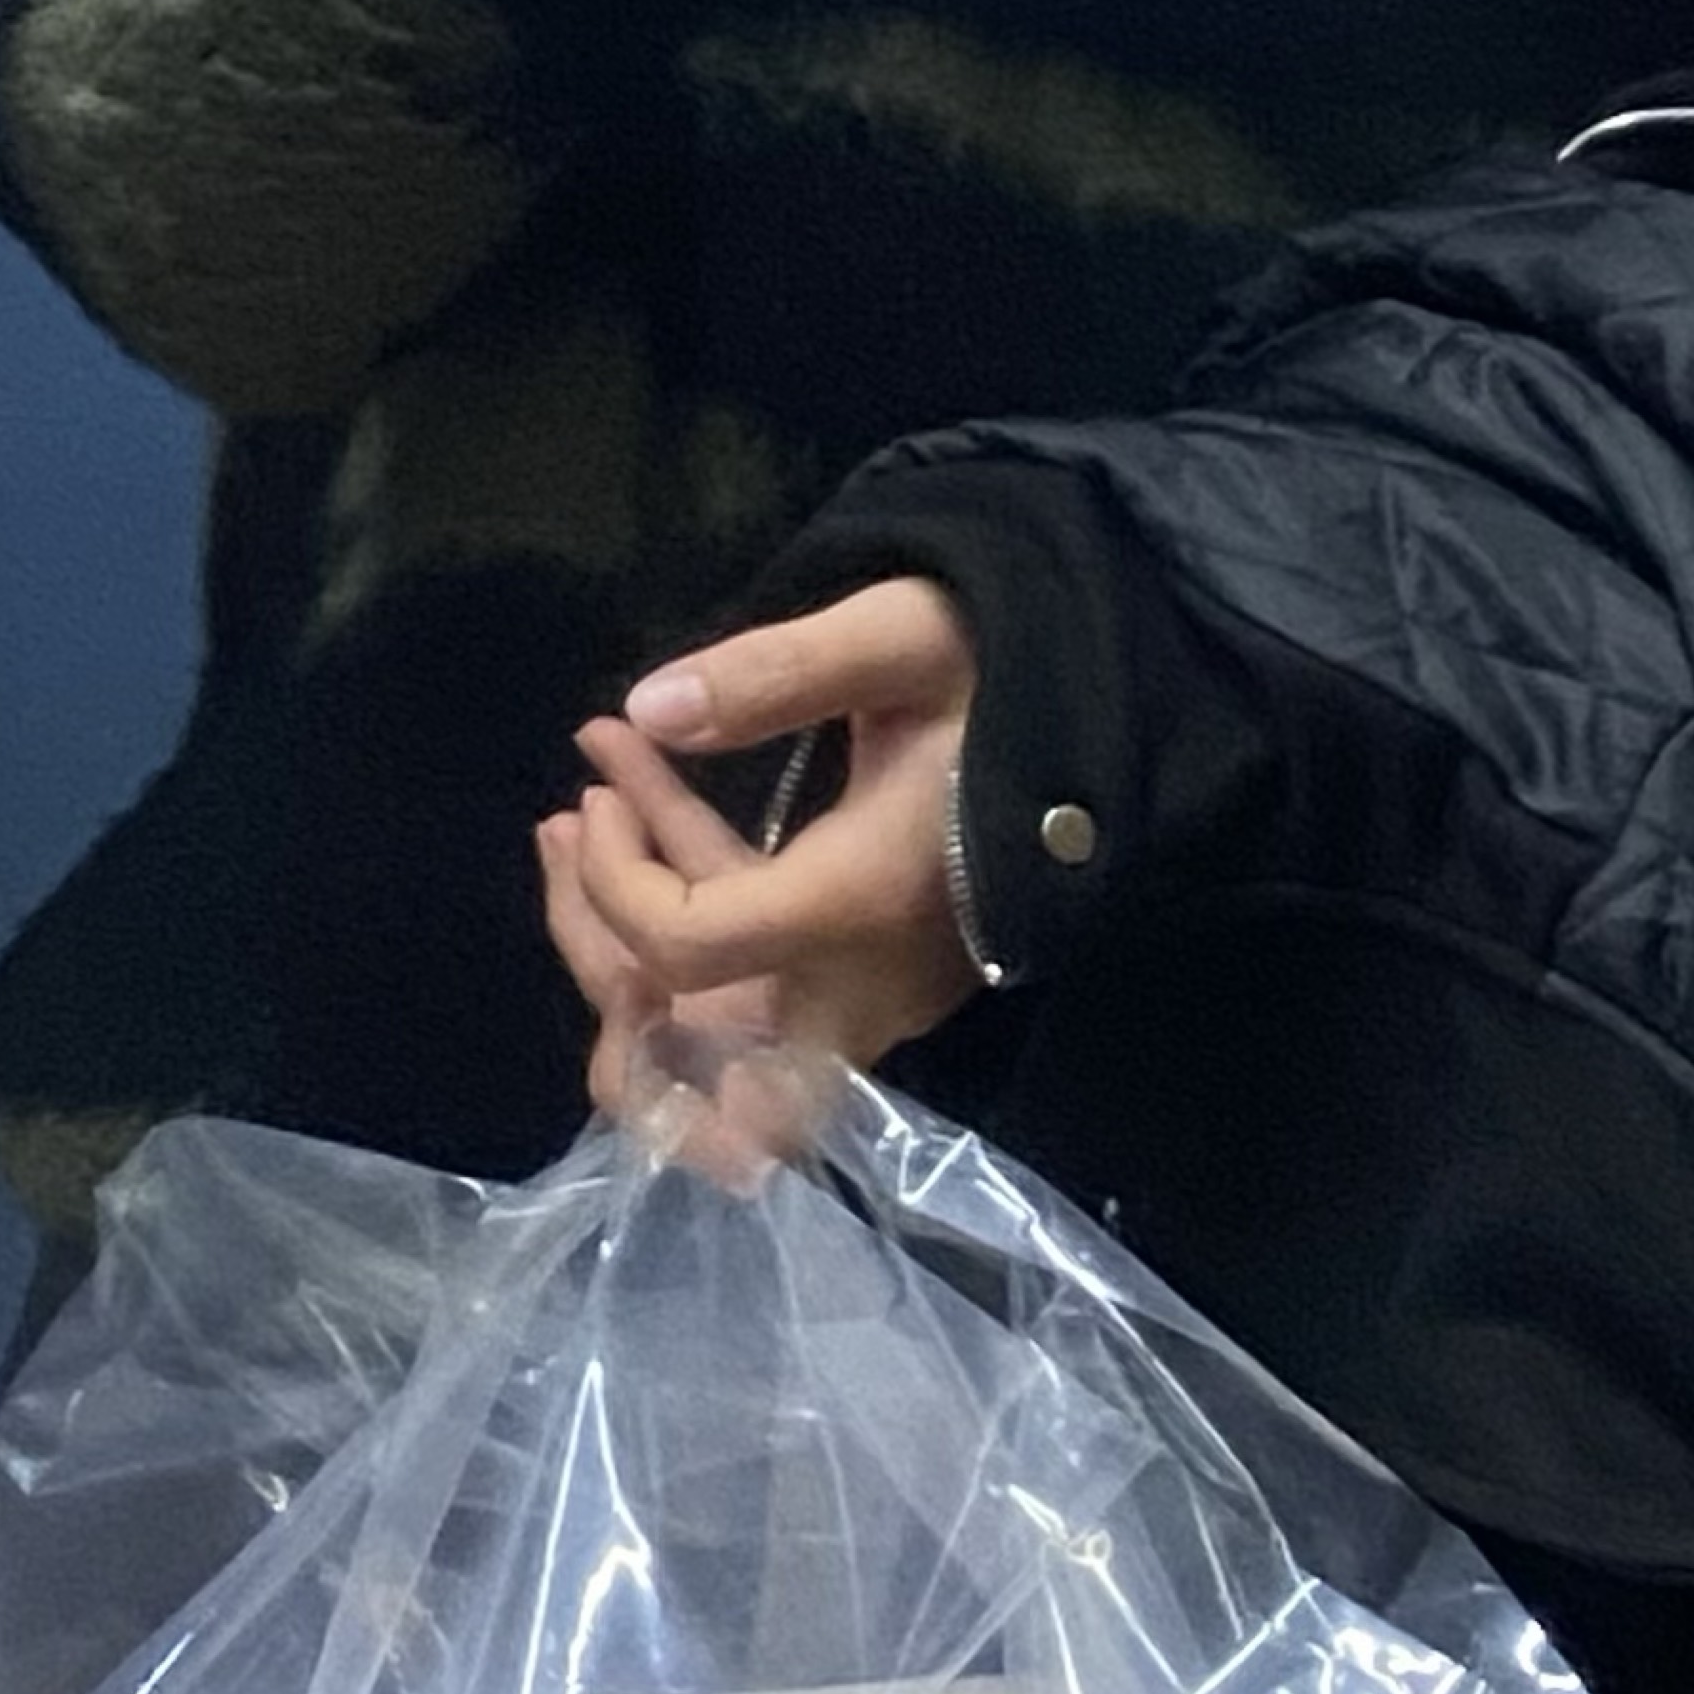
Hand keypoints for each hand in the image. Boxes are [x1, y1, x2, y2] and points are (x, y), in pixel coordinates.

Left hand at [541, 581, 984, 1164]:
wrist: (1123, 718)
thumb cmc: (1013, 673)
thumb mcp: (902, 638)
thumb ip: (776, 674)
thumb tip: (648, 712)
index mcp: (863, 902)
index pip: (689, 946)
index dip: (612, 881)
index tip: (595, 785)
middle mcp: (867, 985)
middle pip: (685, 1054)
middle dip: (598, 952)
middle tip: (569, 824)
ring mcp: (877, 1001)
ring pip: (713, 1041)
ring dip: (628, 941)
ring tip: (584, 811)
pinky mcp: (878, 983)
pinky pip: (756, 994)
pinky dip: (688, 924)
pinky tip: (651, 805)